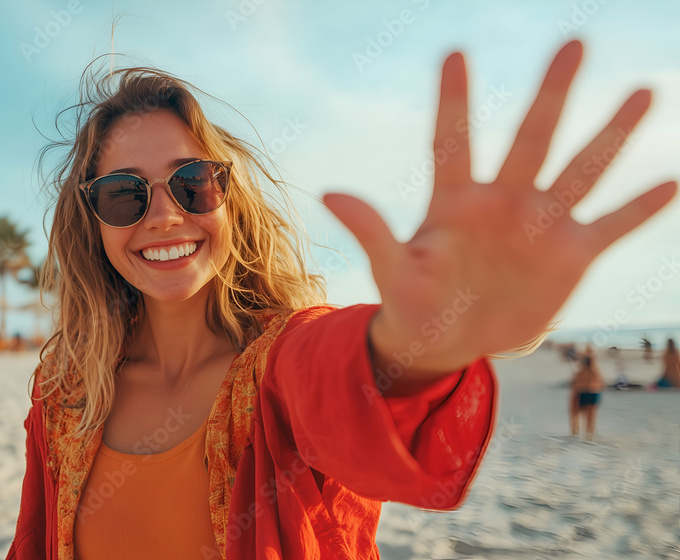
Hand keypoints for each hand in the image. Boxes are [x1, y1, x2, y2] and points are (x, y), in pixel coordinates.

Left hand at [323, 40, 676, 378]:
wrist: (446, 341)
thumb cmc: (412, 303)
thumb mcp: (391, 271)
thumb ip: (371, 231)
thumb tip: (328, 192)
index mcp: (453, 201)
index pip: (453, 140)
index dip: (453, 100)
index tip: (454, 53)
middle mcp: (502, 200)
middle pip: (530, 138)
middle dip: (552, 92)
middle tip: (573, 41)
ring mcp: (540, 225)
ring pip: (580, 171)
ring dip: (610, 135)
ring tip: (641, 92)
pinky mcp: (570, 257)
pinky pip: (611, 226)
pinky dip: (638, 209)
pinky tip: (669, 181)